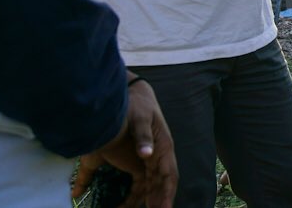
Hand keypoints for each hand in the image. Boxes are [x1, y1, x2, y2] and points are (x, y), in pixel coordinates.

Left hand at [72, 76, 176, 207]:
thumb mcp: (140, 118)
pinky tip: (122, 205)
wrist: (128, 95)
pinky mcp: (134, 161)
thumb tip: (147, 154)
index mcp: (163, 147)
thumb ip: (143, 135)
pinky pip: (136, 183)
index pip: (169, 174)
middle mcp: (157, 156)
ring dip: (142, 201)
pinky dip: (131, 196)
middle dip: (157, 201)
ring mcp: (147, 160)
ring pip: (148, 186)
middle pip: (160, 184)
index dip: (167, 192)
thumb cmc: (137, 105)